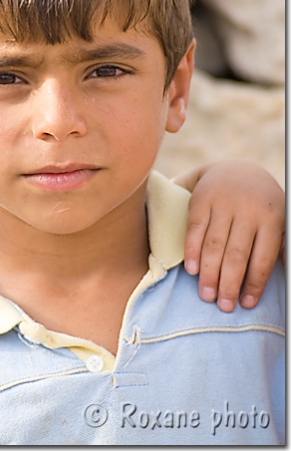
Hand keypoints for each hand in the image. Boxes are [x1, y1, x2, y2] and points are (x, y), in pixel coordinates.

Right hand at [173, 160, 284, 311]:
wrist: (236, 168)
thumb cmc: (260, 204)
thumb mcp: (277, 217)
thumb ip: (280, 245)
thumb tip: (285, 274)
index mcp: (271, 218)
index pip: (262, 258)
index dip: (254, 284)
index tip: (245, 304)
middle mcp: (248, 209)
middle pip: (236, 255)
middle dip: (228, 284)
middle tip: (222, 306)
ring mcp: (223, 203)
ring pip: (214, 245)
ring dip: (209, 273)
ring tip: (206, 295)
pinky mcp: (202, 198)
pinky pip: (195, 229)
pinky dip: (192, 251)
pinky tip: (192, 270)